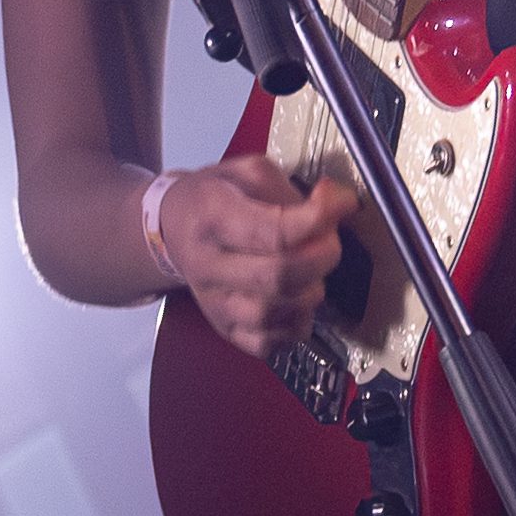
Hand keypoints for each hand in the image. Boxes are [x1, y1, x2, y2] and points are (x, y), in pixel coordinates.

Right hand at [156, 159, 358, 356]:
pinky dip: (295, 325)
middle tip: (330, 240)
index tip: (344, 203)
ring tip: (313, 270)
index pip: (274, 231)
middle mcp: (208, 265)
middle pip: (279, 276)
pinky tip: (299, 300)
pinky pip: (268, 343)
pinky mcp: (223, 329)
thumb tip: (335, 204)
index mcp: (213, 217)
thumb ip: (290, 187)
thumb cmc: (216, 197)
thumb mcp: (246, 172)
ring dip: (312, 292)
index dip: (319, 219)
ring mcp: (213, 303)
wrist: (172, 228)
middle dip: (322, 257)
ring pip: (275, 314)